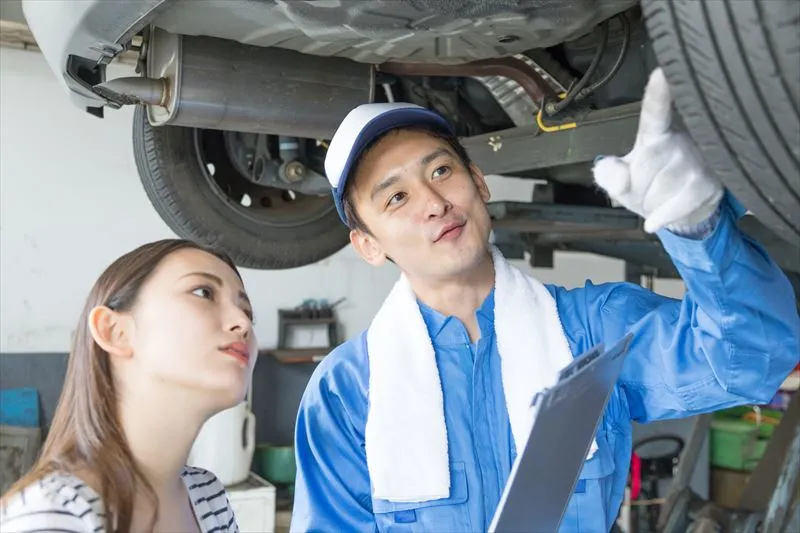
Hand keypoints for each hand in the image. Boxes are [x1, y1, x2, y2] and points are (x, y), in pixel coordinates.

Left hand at [592, 68, 723, 232]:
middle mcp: (679, 139)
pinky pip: (676, 205)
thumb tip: (608, 172)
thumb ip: (608, 175)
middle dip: (638, 189)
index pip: (654, 111)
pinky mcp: (708, 182)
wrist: (681, 213)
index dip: (658, 93)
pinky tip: (657, 220)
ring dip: (652, 203)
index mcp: (653, 134)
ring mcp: (697, 160)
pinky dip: (662, 217)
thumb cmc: (649, 188)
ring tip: (661, 197)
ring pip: (658, 189)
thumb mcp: (621, 181)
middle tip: (649, 188)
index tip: (662, 71)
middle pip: (643, 170)